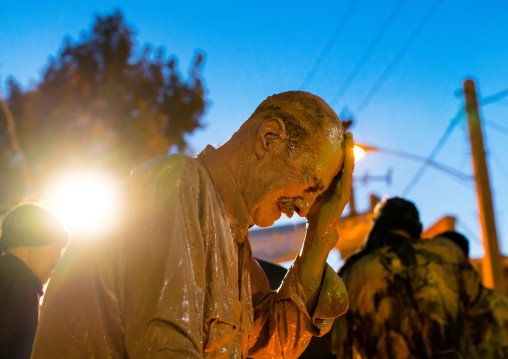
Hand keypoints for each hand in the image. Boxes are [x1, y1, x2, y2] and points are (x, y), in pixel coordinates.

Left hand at [306, 132, 353, 247]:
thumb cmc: (310, 211)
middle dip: (346, 146)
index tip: (335, 133)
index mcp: (331, 181)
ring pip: (348, 167)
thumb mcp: (305, 192)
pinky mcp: (344, 196)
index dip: (336, 149)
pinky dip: (349, 166)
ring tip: (349, 139)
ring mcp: (343, 189)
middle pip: (344, 161)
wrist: (318, 229)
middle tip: (347, 131)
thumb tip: (283, 169)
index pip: (335, 162)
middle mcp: (339, 183)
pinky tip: (349, 157)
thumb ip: (300, 181)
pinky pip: (347, 178)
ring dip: (350, 153)